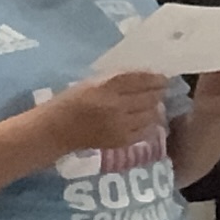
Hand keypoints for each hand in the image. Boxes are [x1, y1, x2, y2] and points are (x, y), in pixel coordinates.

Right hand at [40, 72, 169, 152]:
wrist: (56, 130)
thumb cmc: (70, 102)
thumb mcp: (91, 83)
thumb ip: (116, 80)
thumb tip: (144, 78)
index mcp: (105, 87)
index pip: (139, 80)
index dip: (155, 78)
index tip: (163, 78)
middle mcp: (116, 106)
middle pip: (149, 97)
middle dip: (158, 93)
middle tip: (161, 90)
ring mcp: (120, 125)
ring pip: (151, 115)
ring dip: (156, 108)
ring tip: (155, 104)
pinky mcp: (121, 141)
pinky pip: (145, 131)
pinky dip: (150, 124)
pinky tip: (148, 120)